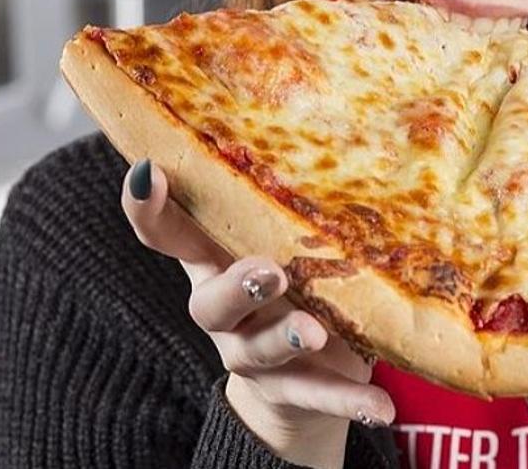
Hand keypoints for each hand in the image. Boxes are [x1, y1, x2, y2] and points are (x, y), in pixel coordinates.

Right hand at [121, 159, 394, 468]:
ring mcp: (255, 355)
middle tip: (267, 272)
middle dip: (237, 286)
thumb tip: (336, 120)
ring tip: (316, 332)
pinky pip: (319, 397)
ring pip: (260, 351)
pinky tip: (381, 407)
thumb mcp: (283, 240)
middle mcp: (226, 312)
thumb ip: (286, 202)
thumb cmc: (293, 281)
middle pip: (211, 302)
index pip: (172, 235)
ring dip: (287, 339)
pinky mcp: (293, 390)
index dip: (149, 210)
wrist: (304, 373)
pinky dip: (348, 402)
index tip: (147, 173)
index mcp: (218, 263)